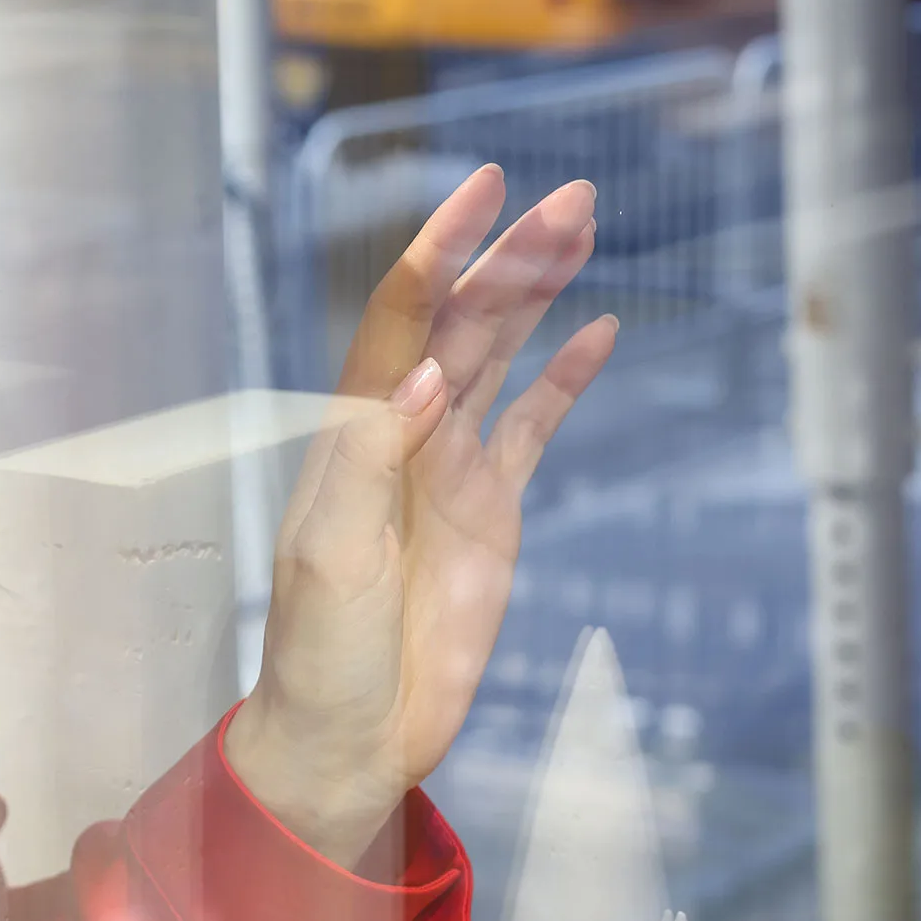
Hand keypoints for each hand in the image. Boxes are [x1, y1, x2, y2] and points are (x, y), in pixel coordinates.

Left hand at [225, 166, 617, 867]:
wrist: (351, 731)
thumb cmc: (320, 647)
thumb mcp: (330, 554)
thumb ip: (374, 459)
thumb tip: (427, 375)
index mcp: (356, 430)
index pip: (400, 316)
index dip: (438, 251)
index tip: (482, 190)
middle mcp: (404, 431)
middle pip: (464, 321)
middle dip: (511, 256)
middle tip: (572, 195)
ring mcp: (451, 465)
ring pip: (502, 356)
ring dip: (540, 294)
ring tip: (584, 229)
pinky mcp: (491, 510)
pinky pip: (534, 426)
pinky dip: (565, 378)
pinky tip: (600, 332)